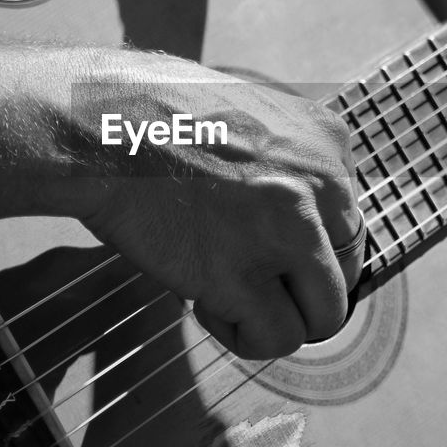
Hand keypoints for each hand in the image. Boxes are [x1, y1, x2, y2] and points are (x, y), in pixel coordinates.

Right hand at [70, 52, 361, 359]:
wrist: (98, 126)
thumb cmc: (149, 111)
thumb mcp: (244, 108)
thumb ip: (282, 156)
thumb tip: (292, 208)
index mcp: (326, 141)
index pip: (348, 226)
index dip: (308, 253)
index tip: (273, 258)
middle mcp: (322, 186)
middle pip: (343, 275)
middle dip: (298, 291)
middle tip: (252, 285)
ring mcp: (286, 233)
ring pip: (322, 318)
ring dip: (274, 319)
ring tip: (225, 295)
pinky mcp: (242, 275)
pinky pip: (274, 338)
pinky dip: (241, 335)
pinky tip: (204, 303)